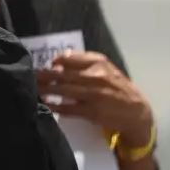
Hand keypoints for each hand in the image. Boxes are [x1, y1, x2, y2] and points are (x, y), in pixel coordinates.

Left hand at [36, 51, 153, 146]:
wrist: (137, 111)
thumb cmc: (117, 87)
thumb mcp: (106, 68)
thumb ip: (84, 61)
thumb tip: (59, 59)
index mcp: (98, 63)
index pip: (69, 58)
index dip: (54, 62)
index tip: (46, 64)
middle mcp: (95, 76)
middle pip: (62, 74)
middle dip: (44, 75)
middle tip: (32, 76)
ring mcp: (93, 95)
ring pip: (63, 90)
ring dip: (46, 90)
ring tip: (35, 89)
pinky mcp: (92, 111)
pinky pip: (68, 108)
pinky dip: (55, 106)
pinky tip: (46, 104)